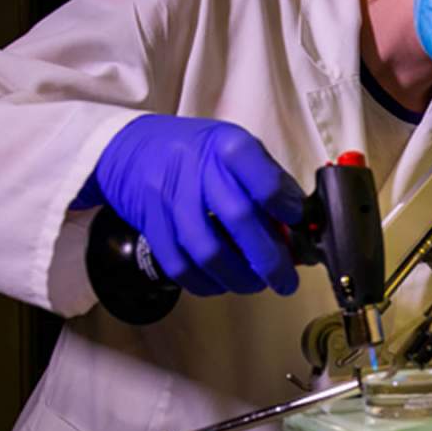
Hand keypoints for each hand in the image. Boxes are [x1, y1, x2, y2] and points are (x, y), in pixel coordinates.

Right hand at [74, 114, 304, 295]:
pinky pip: (181, 266)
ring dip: (239, 278)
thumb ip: (268, 181)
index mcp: (227, 146)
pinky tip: (223, 283)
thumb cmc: (195, 152)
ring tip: (256, 284)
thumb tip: (299, 224)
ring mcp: (171, 199)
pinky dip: (207, 283)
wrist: (132, 149)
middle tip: (286, 279)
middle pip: (239, 219)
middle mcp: (198, 170)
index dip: (285, 206)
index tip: (298, 223)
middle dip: (270, 259)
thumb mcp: (235, 147)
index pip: (262, 177)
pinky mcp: (152, 226)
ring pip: (208, 252)